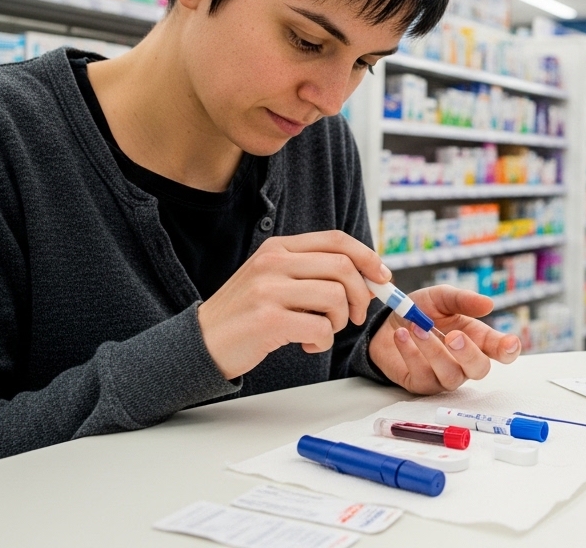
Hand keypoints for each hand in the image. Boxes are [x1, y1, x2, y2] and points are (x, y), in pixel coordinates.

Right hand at [197, 231, 390, 379]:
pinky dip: (322, 342)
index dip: (367, 257)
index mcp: (278, 248)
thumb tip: (370, 279)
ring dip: (339, 322)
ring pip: (335, 297)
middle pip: (342, 267)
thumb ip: (315, 274)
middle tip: (355, 316)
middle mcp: (273, 262)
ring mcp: (268, 290)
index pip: (336, 240)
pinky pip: (319, 328)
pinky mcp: (267, 320)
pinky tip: (306, 345)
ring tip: (322, 331)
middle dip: (362, 295)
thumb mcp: (275, 281)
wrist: (201, 343)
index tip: (383, 278)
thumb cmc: (247, 315)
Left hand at [368, 285, 521, 393]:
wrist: (385, 324)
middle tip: (453, 336)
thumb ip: (462, 300)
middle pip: (479, 369)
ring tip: (416, 327)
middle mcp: (464, 362)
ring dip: (433, 351)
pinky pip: (422, 376)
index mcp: (477, 340)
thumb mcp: (440, 298)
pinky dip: (411, 354)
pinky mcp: (421, 385)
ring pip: (449, 375)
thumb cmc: (420, 311)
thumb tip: (488, 304)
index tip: (509, 343)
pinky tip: (401, 336)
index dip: (508, 350)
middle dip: (468, 354)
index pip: (501, 351)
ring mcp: (443, 376)